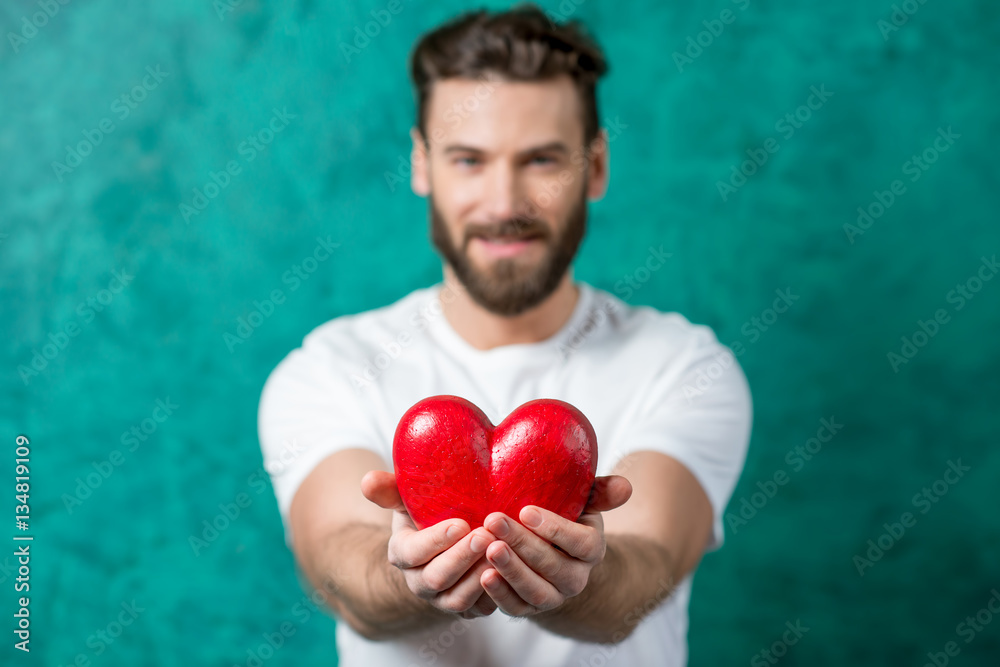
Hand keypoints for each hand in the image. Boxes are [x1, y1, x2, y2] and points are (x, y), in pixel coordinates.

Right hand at [361, 470, 499, 618]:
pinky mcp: (467, 608)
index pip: (411, 553)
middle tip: (485, 535)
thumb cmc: (428, 514)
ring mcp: (442, 599)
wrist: (449, 541)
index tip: (460, 523)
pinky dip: (495, 593)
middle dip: (461, 558)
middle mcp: (419, 581)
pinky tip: (511, 570)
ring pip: (458, 599)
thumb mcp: (408, 498)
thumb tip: (367, 480)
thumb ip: (389, 489)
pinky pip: (480, 609)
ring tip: (500, 551)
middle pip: (436, 578)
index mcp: (402, 553)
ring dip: (479, 577)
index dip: (435, 541)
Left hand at [479, 475, 631, 616]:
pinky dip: (499, 594)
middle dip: (523, 543)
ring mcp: (553, 596)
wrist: (551, 552)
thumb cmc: (564, 517)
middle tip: (494, 521)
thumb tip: (625, 486)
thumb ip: (601, 491)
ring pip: (536, 590)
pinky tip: (482, 575)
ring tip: (489, 548)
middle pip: (553, 566)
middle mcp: (576, 578)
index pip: (582, 543)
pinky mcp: (530, 608)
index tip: (526, 510)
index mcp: (591, 549)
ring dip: (511, 570)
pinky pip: (516, 607)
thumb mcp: (583, 501)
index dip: (556, 529)